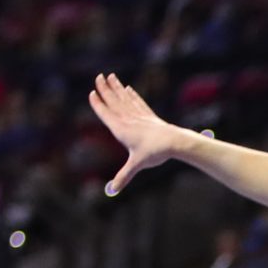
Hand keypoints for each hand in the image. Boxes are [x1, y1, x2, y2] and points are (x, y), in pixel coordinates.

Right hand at [89, 73, 184, 196]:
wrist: (174, 142)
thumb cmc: (154, 153)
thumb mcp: (136, 165)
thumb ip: (123, 176)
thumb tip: (113, 191)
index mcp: (121, 129)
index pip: (106, 113)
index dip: (98, 104)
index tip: (92, 93)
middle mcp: (129, 119)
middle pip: (114, 101)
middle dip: (105, 89)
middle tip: (98, 76)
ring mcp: (140, 116)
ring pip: (125, 98)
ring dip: (117, 87)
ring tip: (111, 76)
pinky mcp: (149, 116)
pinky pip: (138, 102)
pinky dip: (132, 95)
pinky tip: (128, 88)